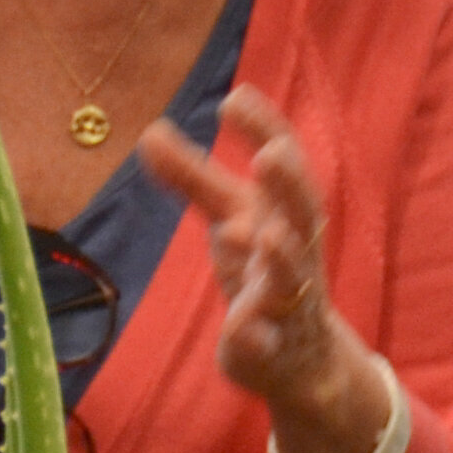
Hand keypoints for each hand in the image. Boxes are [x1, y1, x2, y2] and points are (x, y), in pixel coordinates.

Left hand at [140, 87, 393, 452]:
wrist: (299, 356)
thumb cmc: (260, 267)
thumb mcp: (228, 216)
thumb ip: (192, 176)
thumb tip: (150, 130)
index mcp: (280, 210)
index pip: (284, 160)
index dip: (264, 129)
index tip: (236, 96)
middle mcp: (294, 249)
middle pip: (303, 213)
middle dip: (290, 186)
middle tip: (271, 156)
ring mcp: (288, 300)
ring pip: (293, 277)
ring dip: (284, 255)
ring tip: (264, 235)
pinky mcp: (273, 347)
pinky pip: (269, 342)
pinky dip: (257, 334)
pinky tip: (243, 328)